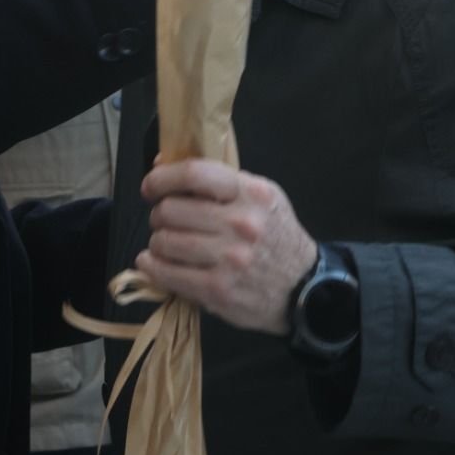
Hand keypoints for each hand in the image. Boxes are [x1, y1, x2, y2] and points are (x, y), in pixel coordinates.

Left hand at [135, 158, 317, 335]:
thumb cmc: (275, 237)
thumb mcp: (260, 197)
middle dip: (160, 214)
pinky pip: (168, 273)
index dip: (162, 178)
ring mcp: (229, 258)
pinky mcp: (218, 289)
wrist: (303, 288)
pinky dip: (153, 267)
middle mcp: (241, 223)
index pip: (194, 174)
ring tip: (166, 243)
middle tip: (166, 221)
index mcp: (252, 193)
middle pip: (172, 210)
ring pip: (165, 241)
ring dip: (157, 242)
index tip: (151, 187)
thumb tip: (162, 165)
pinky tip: (153, 263)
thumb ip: (218, 181)